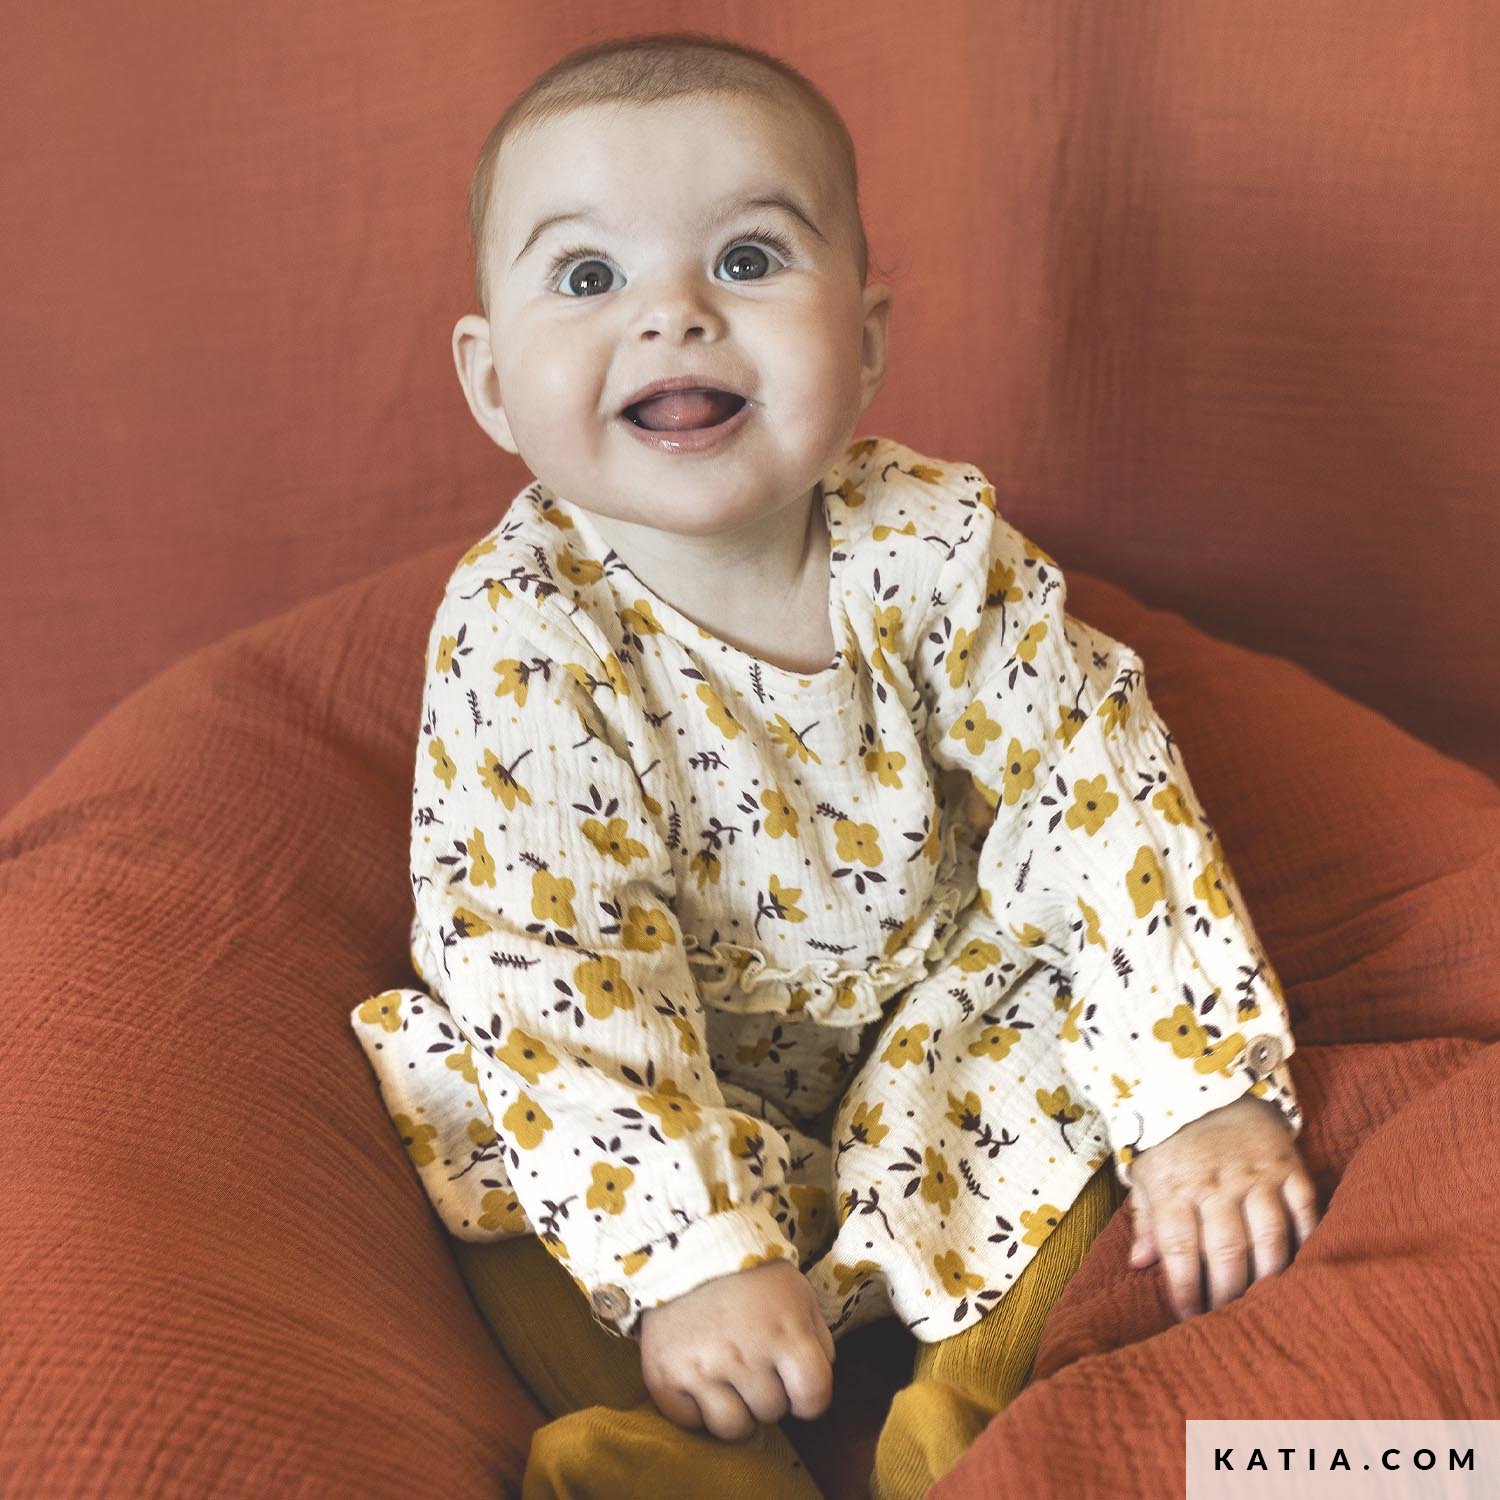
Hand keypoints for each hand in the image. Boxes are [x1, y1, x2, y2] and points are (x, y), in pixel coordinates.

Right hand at [638, 1256, 835, 1441]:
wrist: (686, 1247)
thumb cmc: (750, 1275)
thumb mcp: (798, 1294)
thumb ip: (817, 1340)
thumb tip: (814, 1384)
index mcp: (786, 1333)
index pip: (813, 1399)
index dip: (809, 1397)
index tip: (796, 1385)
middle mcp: (744, 1356)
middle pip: (772, 1413)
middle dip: (768, 1392)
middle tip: (753, 1362)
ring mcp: (702, 1369)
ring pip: (734, 1428)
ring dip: (736, 1409)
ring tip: (728, 1378)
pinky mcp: (665, 1378)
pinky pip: (691, 1422)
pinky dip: (696, 1408)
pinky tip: (698, 1376)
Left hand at [1125, 1092, 1319, 1320]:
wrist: (1206, 1083)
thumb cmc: (1169, 1139)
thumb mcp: (1145, 1173)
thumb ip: (1144, 1219)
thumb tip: (1139, 1263)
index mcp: (1174, 1186)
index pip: (1179, 1250)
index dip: (1184, 1290)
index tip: (1189, 1319)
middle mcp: (1216, 1183)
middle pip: (1227, 1251)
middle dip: (1228, 1294)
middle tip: (1230, 1322)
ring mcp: (1255, 1175)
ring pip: (1269, 1238)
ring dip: (1268, 1279)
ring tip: (1265, 1306)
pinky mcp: (1288, 1166)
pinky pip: (1304, 1212)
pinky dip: (1306, 1243)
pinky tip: (1302, 1269)